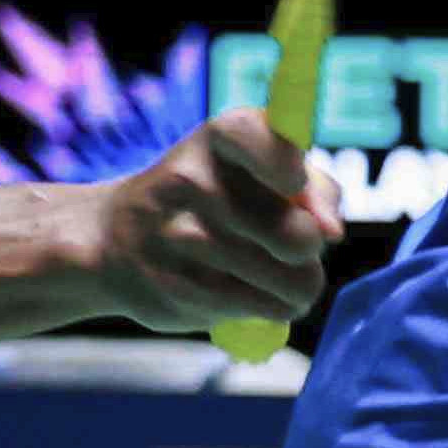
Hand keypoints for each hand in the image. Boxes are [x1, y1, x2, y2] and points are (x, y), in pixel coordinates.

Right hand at [83, 114, 337, 333]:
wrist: (115, 239)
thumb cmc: (209, 198)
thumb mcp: (255, 169)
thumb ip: (312, 185)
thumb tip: (332, 232)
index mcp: (219, 137)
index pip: (259, 138)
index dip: (288, 166)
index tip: (293, 184)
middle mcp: (194, 181)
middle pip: (299, 236)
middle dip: (309, 250)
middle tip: (288, 245)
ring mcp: (183, 238)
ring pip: (292, 282)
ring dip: (294, 285)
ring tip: (267, 272)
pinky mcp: (180, 289)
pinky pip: (264, 310)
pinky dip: (269, 307)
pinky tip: (241, 291)